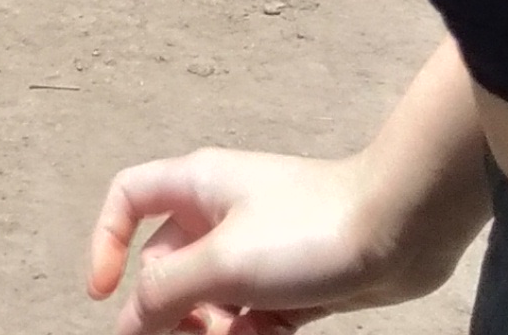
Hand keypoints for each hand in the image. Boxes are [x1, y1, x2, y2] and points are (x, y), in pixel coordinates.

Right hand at [85, 144, 450, 334]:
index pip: (128, 200)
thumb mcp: (223, 263)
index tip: (106, 293)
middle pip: (169, 265)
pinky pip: (252, 315)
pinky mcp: (294, 281)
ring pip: (212, 297)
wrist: (401, 230)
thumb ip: (166, 293)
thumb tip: (129, 321)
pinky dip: (252, 333)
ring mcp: (259, 247)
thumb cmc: (309, 229)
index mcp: (197, 186)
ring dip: (214, 328)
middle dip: (173, 309)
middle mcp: (222, 212)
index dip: (107, 243)